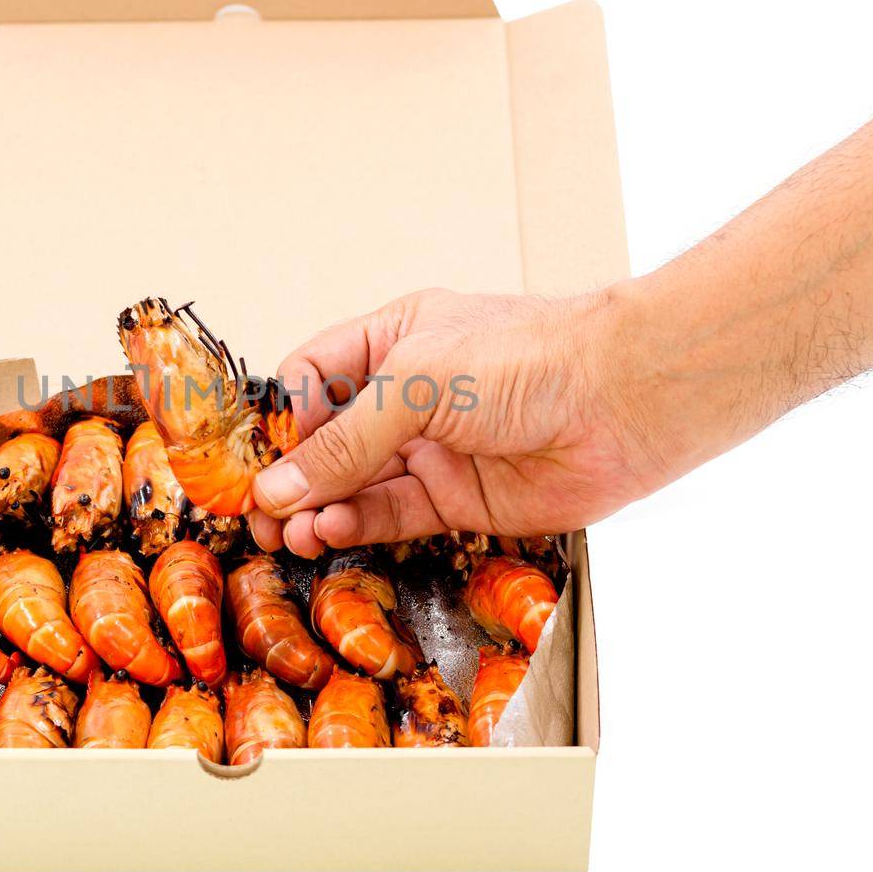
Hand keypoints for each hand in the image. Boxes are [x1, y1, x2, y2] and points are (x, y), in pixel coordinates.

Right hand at [247, 288, 666, 558]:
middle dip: (288, 476)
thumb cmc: (528, 360)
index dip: (277, 421)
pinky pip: (390, 517)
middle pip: (325, 441)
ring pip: (353, 487)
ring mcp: (431, 449)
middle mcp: (406, 395)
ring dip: (317, 509)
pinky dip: (355, 527)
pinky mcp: (457, 500)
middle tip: (255, 513)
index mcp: (391, 340)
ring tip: (289, 532)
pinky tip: (329, 531)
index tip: (248, 460)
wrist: (624, 402)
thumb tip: (278, 488)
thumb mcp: (416, 383)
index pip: (309, 380)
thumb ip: (344, 443)